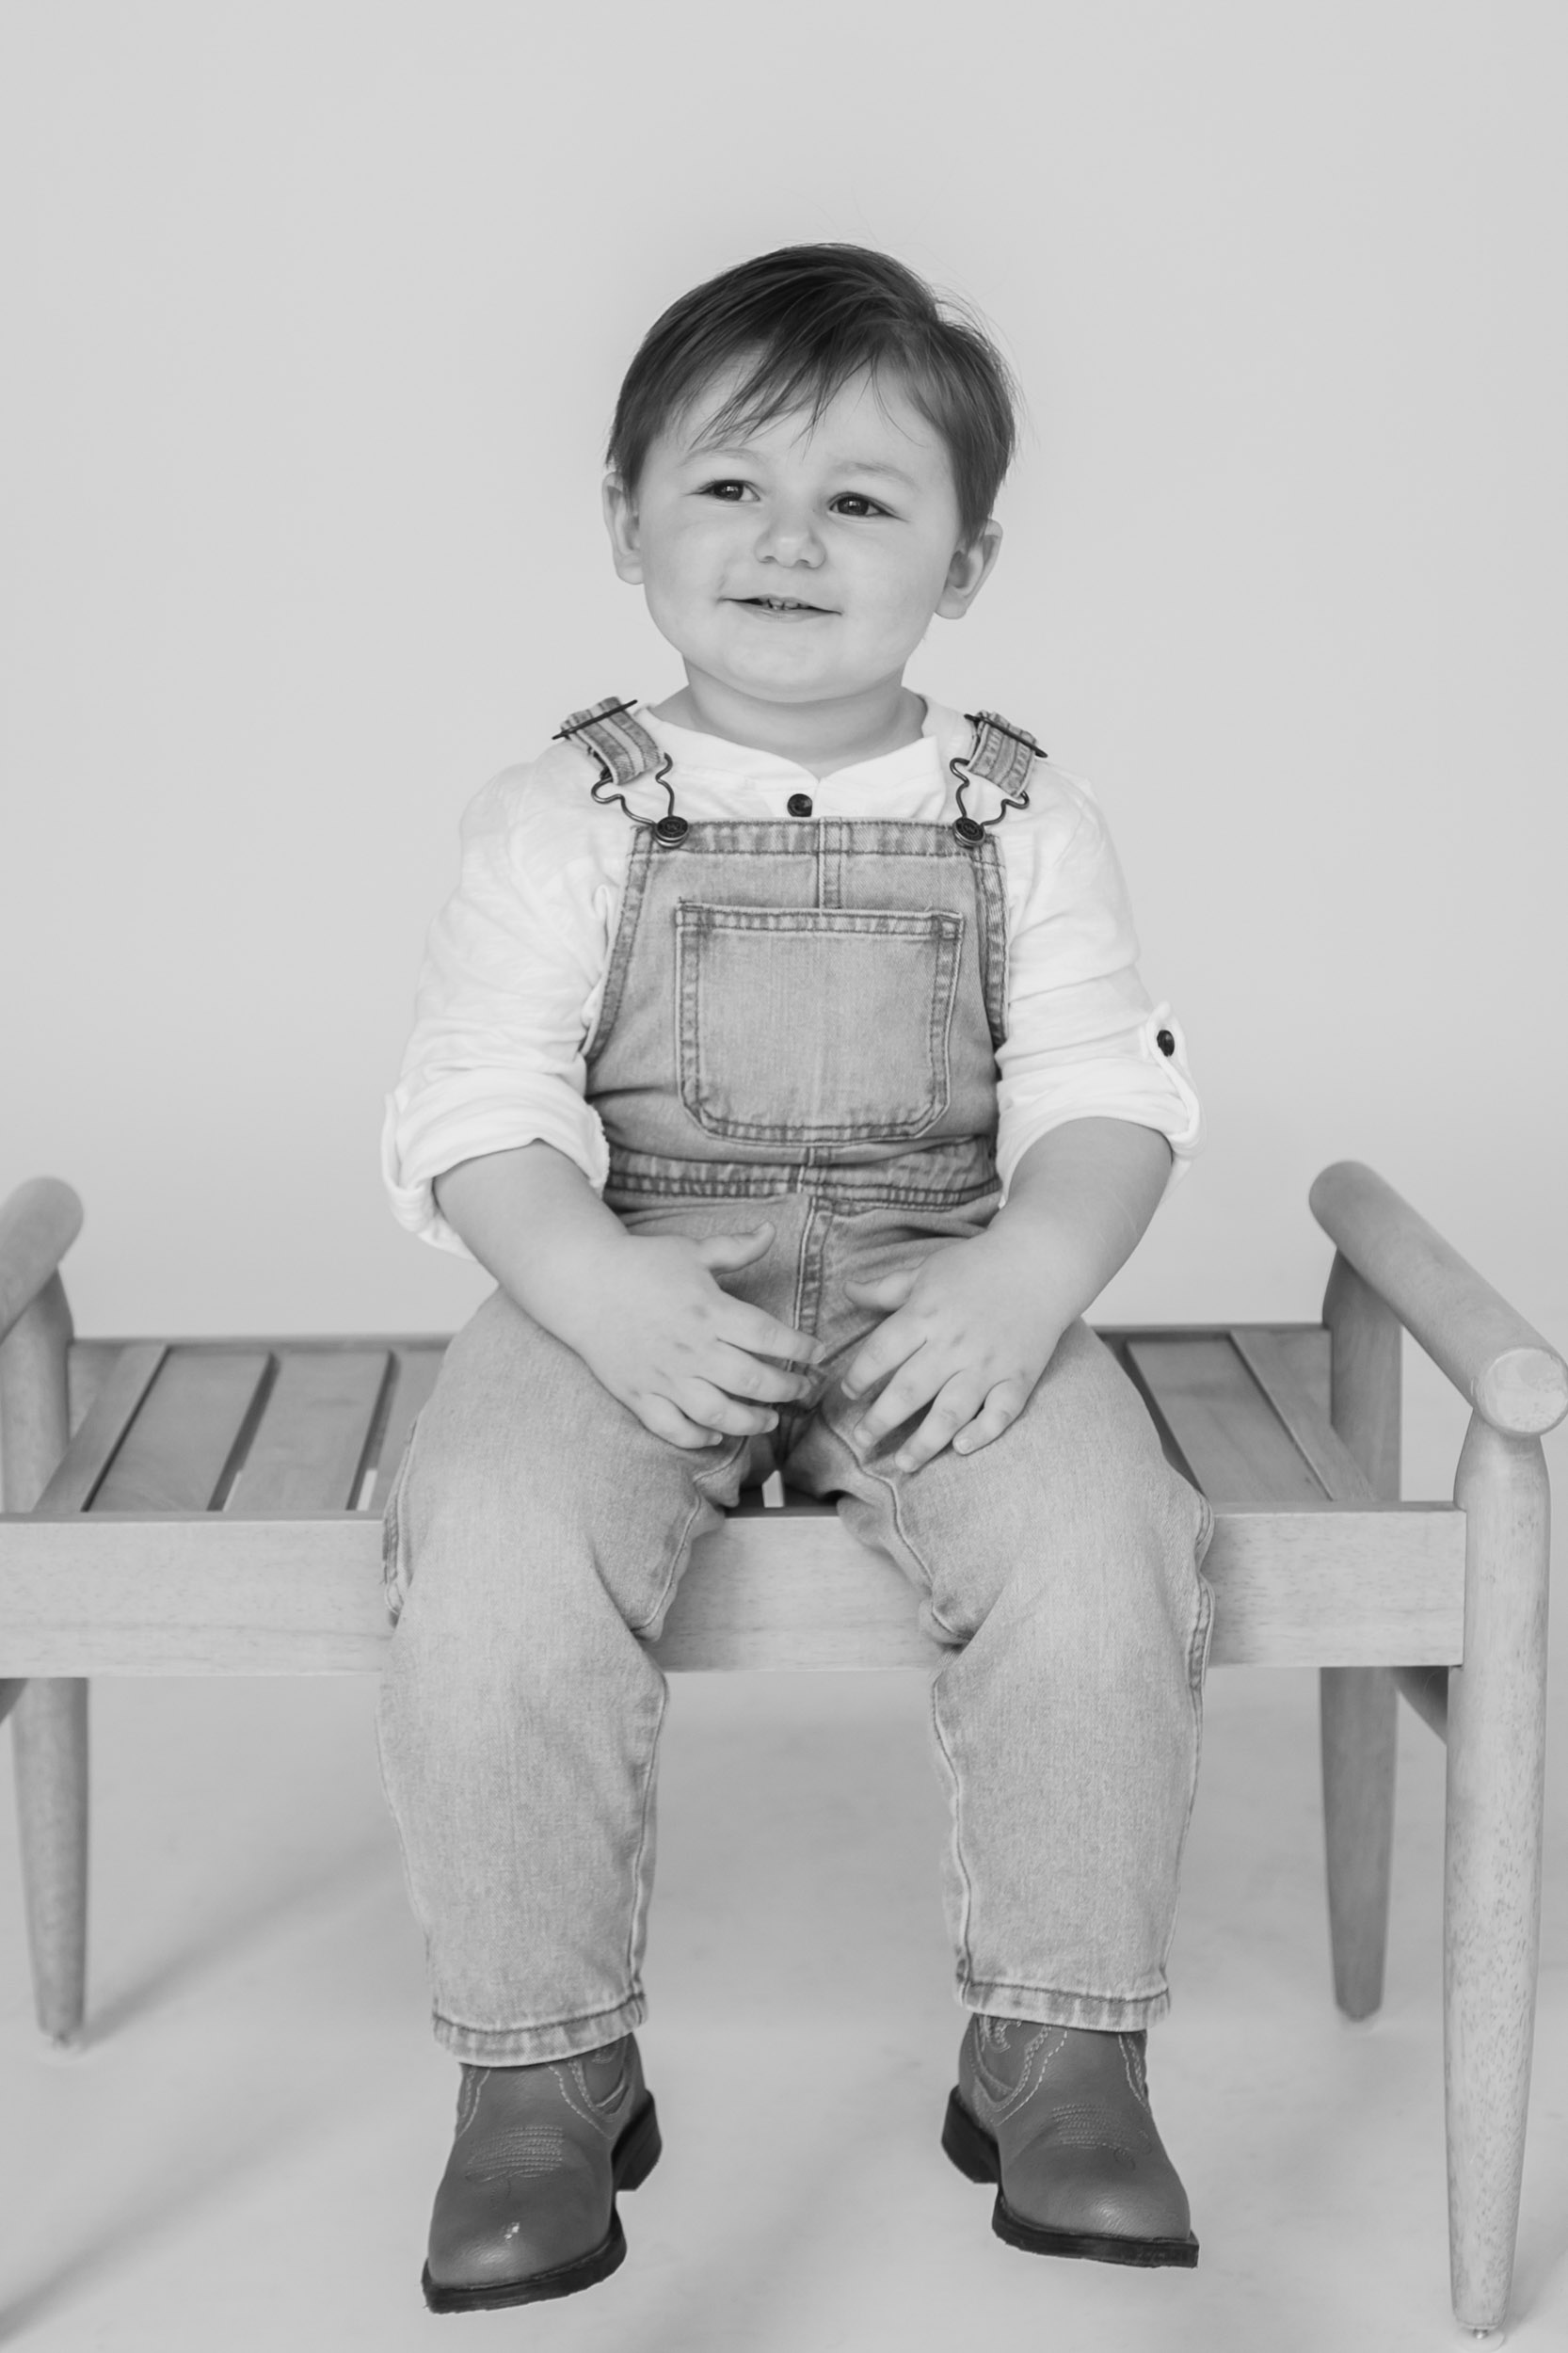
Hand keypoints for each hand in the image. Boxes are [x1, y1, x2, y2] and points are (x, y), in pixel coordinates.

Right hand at [572, 1223, 824, 1450]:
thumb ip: (735, 1248)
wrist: (582, 1283)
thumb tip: (771, 1230)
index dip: (801, 1347)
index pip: (769, 1336)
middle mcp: (692, 1349)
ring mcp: (664, 1377)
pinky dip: (699, 1438)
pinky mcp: (639, 1395)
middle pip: (754, 1381)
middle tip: (804, 1389)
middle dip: (789, 1389)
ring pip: (719, 1414)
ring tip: (769, 1419)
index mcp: (710, 1311)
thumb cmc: (640, 1264)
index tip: (818, 1351)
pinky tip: (717, 1435)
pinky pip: (673, 1429)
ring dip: (752, 1422)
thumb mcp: (691, 1250)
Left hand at [839, 1232, 1065, 1474]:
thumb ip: (885, 1289)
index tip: (848, 1393)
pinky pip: (1001, 1413)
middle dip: (880, 1421)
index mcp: (926, 1315)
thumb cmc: (977, 1266)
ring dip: (924, 1442)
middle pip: (908, 1390)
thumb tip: (847, 1290)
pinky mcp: (1019, 1376)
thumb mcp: (926, 1270)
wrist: (1039, 1261)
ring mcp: (988, 1364)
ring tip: (903, 1463)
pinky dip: (983, 1433)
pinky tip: (962, 1448)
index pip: (881, 1353)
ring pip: (951, 1412)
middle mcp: (954, 1344)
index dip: (859, 1376)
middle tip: (861, 1440)